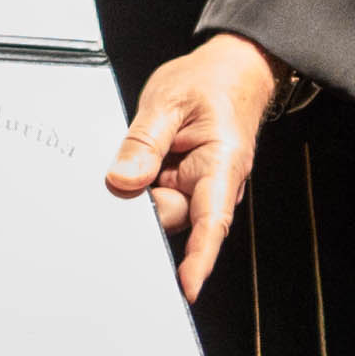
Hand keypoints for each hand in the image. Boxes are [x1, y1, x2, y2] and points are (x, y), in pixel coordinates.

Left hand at [110, 31, 285, 298]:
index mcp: (221, 164)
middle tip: (124, 169)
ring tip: (140, 149)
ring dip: (141, 189)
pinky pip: (155, 194)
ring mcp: (197, 186)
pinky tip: (137, 161)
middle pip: (170, 216)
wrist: (233, 68)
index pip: (211, 221)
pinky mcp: (182, 183)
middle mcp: (213, 184)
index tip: (187, 286)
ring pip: (158, 206)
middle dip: (143, 204)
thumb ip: (144, 142)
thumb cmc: (212, 82)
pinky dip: (141, 183)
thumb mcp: (169, 101)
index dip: (199, 259)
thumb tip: (121, 181)